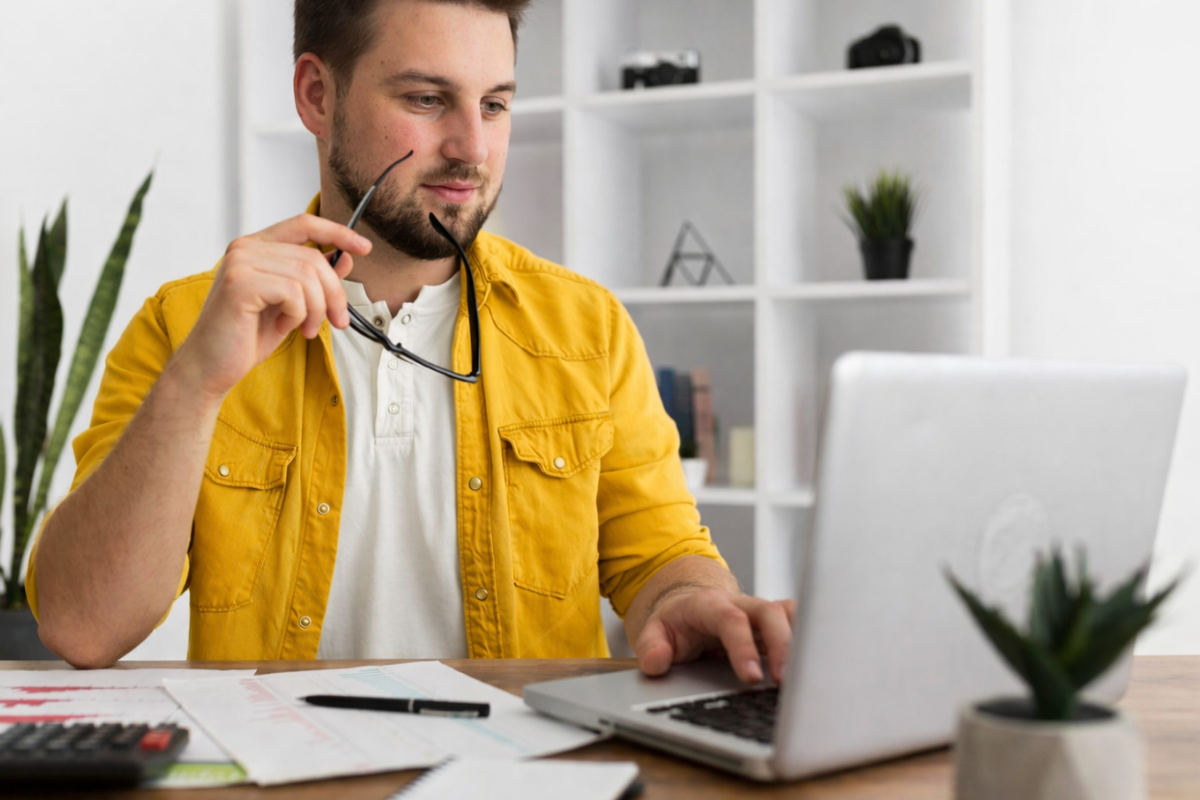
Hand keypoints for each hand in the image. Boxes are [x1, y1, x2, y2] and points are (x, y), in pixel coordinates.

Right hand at [172, 214, 371, 399]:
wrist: (211, 367)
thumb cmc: (246, 337)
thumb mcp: (292, 304)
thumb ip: (313, 279)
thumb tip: (345, 257)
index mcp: (255, 248)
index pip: (303, 224)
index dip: (337, 232)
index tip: (363, 247)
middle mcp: (244, 248)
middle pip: (313, 257)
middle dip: (334, 293)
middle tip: (336, 321)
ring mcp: (240, 263)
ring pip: (308, 276)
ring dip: (317, 309)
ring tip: (305, 329)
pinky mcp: (240, 283)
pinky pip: (294, 292)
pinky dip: (298, 315)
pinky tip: (283, 327)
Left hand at [634, 589, 794, 683]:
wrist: (690, 605)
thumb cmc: (677, 623)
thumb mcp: (654, 631)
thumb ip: (652, 646)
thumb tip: (656, 663)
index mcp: (710, 606)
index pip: (731, 621)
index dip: (744, 647)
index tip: (752, 677)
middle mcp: (741, 605)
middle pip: (770, 613)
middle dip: (782, 645)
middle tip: (785, 681)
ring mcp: (761, 612)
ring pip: (790, 616)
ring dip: (803, 641)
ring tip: (810, 675)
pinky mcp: (775, 622)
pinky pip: (799, 622)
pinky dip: (810, 638)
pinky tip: (818, 663)